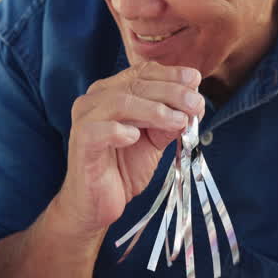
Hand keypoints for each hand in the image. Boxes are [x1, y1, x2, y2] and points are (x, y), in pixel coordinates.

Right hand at [56, 62, 203, 234]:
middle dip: (171, 92)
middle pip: (136, 84)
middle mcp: (95, 100)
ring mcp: (85, 119)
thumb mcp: (154, 140)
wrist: (97, 204)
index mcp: (112, 92)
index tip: (195, 81)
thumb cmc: (123, 168)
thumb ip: (170, 120)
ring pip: (120, 102)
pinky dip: (120, 131)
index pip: (142, 72)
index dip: (171, 74)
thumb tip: (196, 103)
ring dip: (154, 110)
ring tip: (178, 121)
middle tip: (196, 104)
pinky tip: (135, 137)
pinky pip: (99, 130)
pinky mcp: (81, 142)